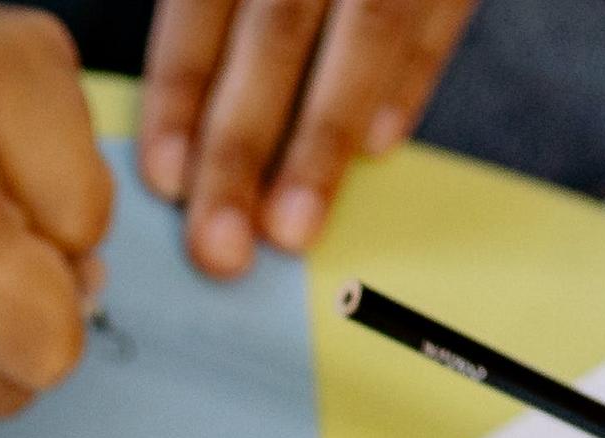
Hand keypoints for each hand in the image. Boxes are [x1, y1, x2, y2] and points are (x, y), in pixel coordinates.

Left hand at [139, 0, 467, 273]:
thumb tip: (177, 90)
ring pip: (361, 34)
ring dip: (322, 139)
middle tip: (219, 245)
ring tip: (292, 226)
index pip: (201, 2)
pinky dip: (411, 77)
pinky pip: (440, 11)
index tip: (164, 178)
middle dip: (241, 145)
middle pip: (274, 30)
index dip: (181, 91)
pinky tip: (378, 146)